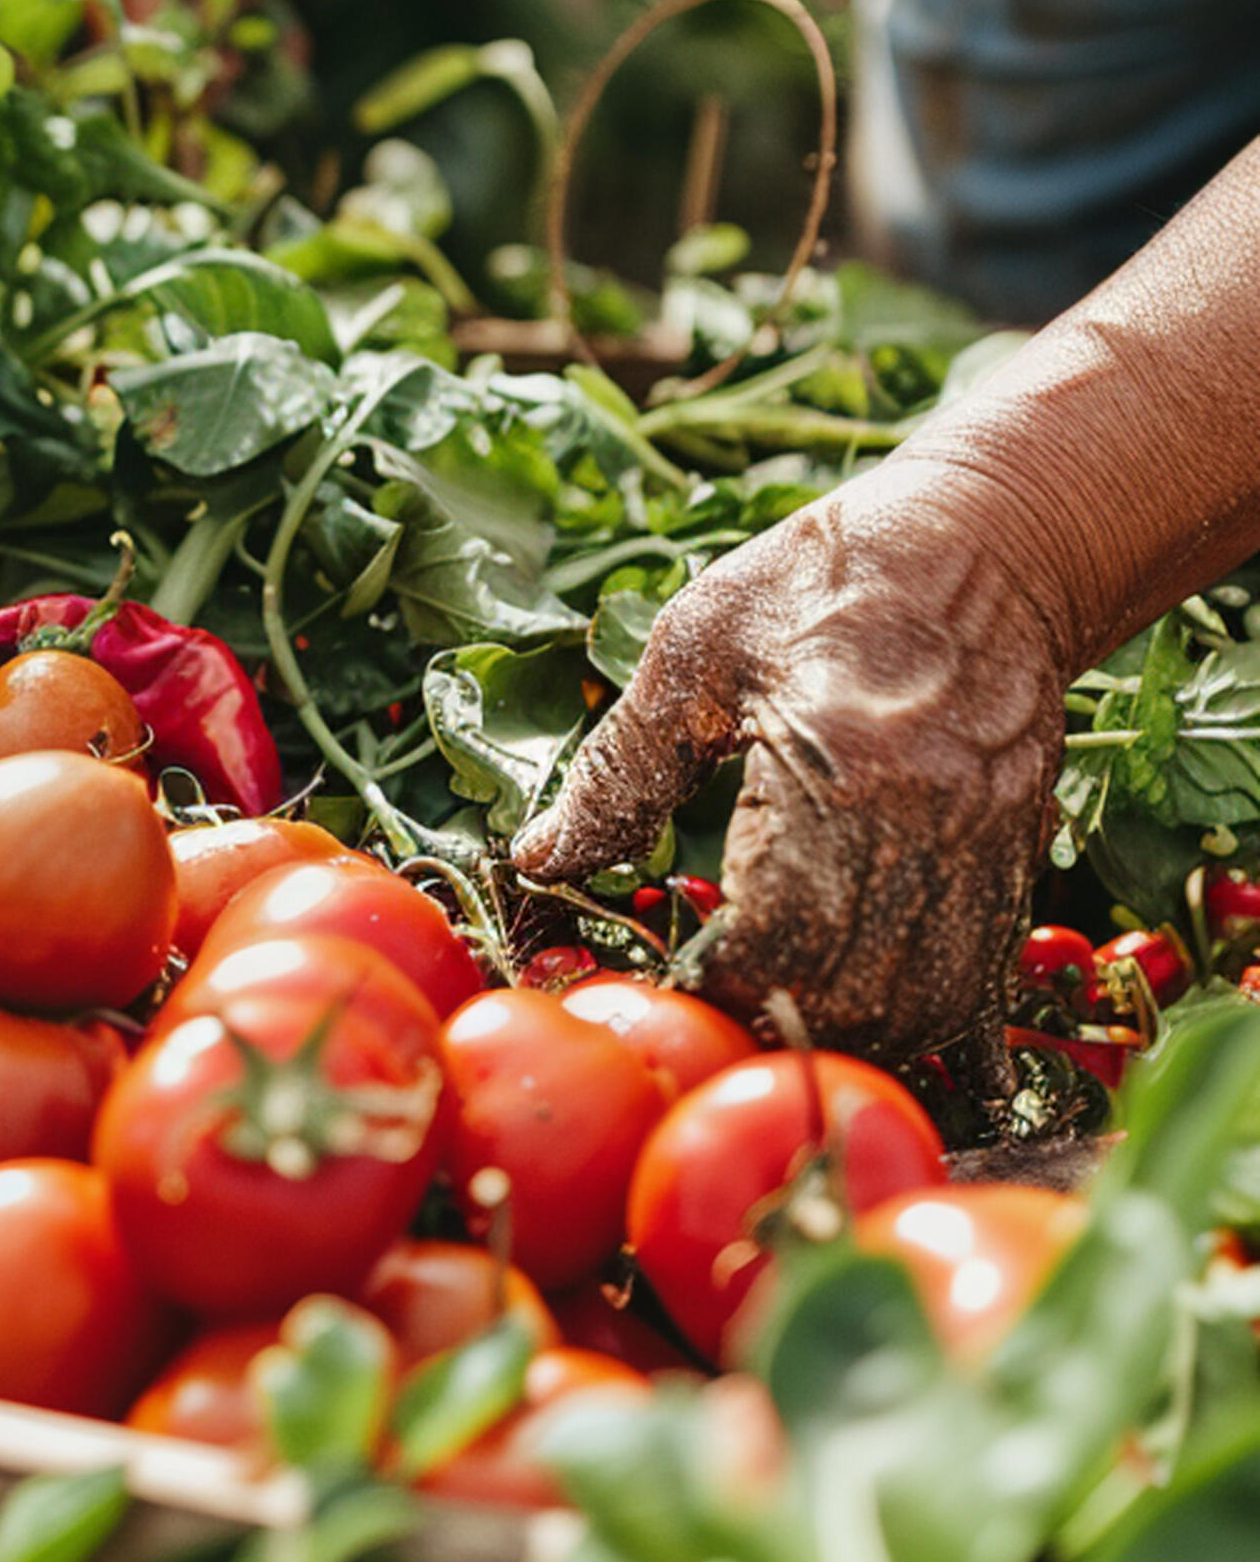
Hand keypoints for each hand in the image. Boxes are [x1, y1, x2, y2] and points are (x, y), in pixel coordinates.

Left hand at [512, 460, 1068, 1056]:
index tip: (656, 968)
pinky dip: (909, 1007)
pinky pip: (972, 975)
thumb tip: (541, 859)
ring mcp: (991, 849)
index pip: (775, 939)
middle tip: (698, 994)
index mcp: (845, 765)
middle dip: (764, 1012)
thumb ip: (621, 767)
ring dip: (837, 1025)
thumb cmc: (829, 573)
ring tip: (761, 998)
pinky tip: (848, 997)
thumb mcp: (698, 644)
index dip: (707, 978)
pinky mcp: (1021, 858)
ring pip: (919, 1006)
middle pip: (849, 995)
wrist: (988, 536)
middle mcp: (934, 825)